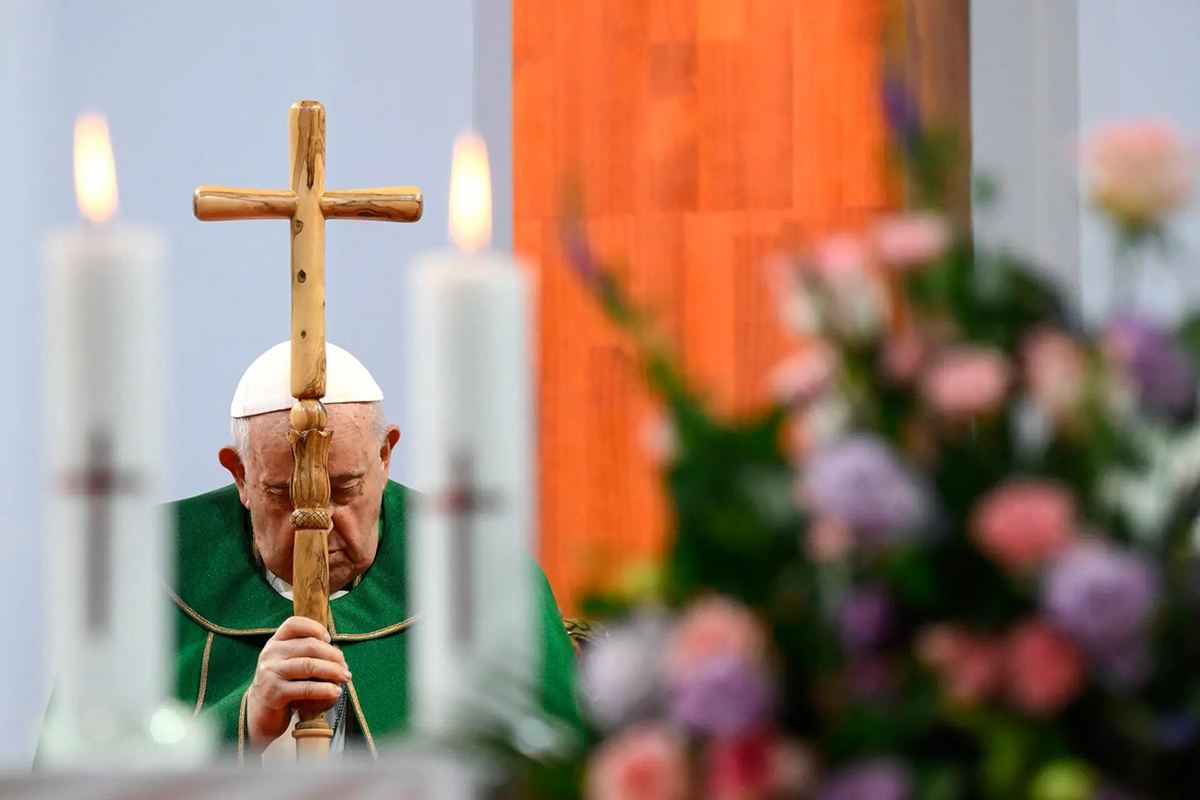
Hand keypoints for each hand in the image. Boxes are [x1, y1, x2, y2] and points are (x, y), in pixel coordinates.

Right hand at [246, 616, 350, 747]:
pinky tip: (334, 691)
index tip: (329, 640)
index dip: (315, 628)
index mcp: (275, 643)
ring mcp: (271, 673)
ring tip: (345, 677)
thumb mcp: (288, 663)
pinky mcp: (274, 693)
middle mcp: (270, 654)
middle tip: (345, 666)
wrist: (259, 712)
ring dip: (332, 671)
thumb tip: (337, 655)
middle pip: (309, 645)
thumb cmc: (281, 685)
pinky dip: (324, 689)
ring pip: (309, 665)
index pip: (294, 624)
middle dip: (333, 655)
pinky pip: (306, 688)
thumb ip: (305, 653)